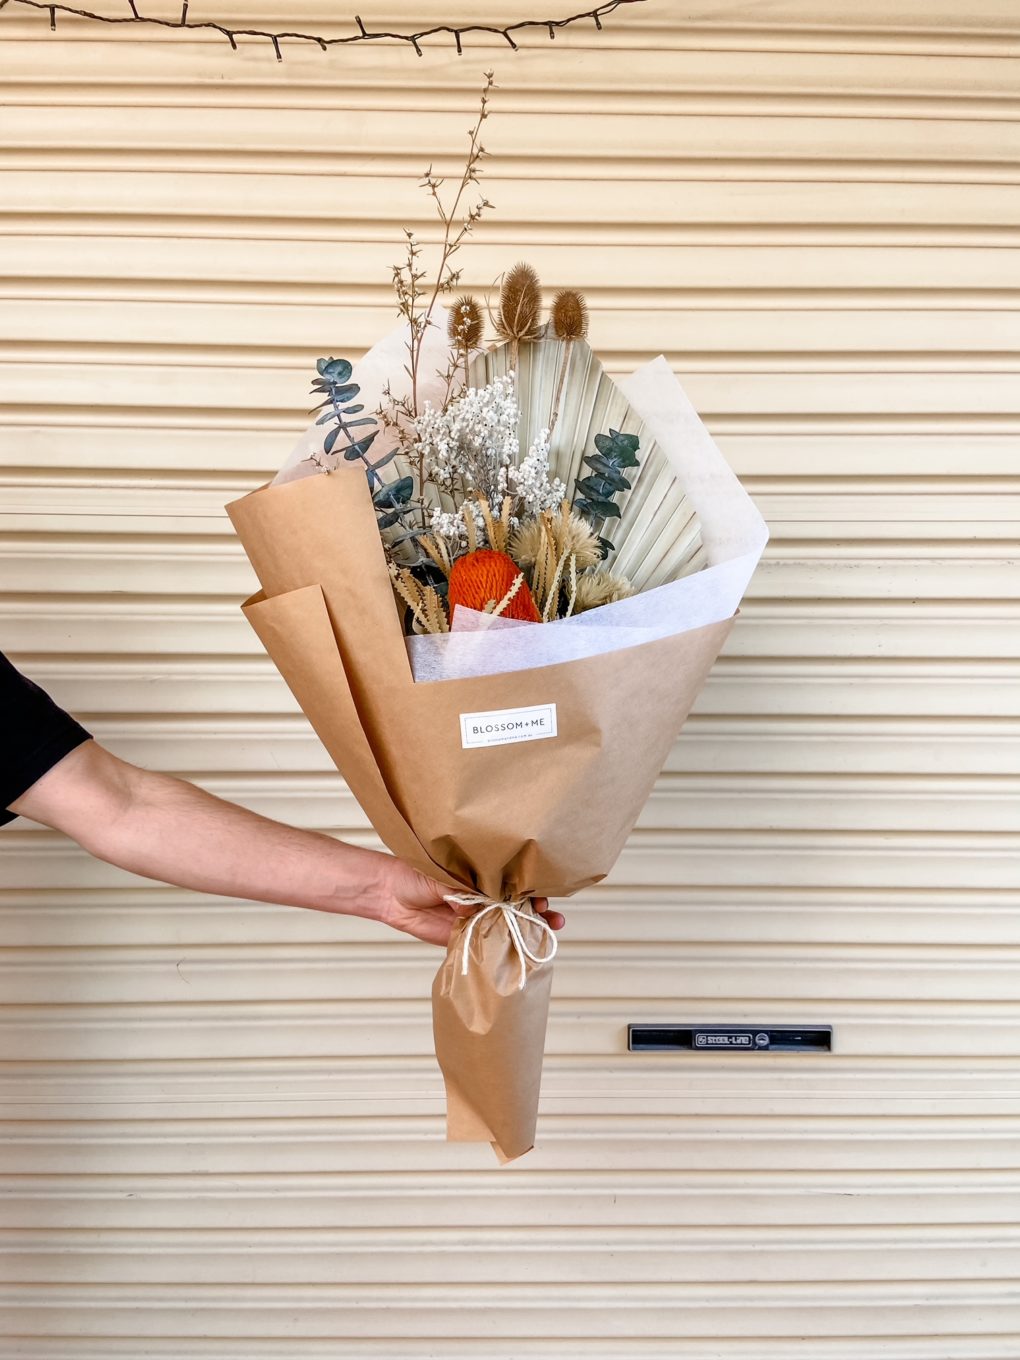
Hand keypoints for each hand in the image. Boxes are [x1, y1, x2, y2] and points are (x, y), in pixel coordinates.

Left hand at [378, 857, 564, 947]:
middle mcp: (483, 898)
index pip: (513, 883)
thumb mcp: (443, 876)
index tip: (542, 894)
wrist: (391, 894)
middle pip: (518, 906)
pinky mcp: (464, 937)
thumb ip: (462, 889)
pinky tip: (518, 949)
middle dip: (538, 911)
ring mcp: (476, 918)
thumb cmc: (416, 874)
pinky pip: (487, 943)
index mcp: (482, 877)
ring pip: (507, 926)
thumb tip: (477, 904)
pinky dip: (503, 947)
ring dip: (527, 930)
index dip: (530, 888)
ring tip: (547, 931)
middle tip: (550, 916)